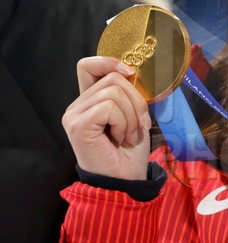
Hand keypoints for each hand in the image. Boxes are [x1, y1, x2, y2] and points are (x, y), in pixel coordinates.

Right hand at [62, 57, 151, 179]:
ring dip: (131, 115)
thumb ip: (127, 93)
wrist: (125, 180)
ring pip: (113, 92)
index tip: (131, 74)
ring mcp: (74, 115)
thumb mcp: (133, 114)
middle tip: (139, 124)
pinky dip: (123, 122)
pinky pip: (109, 107)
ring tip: (129, 135)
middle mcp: (77, 105)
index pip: (88, 65)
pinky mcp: (78, 125)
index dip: (110, 62)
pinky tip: (120, 139)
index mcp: (89, 100)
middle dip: (136, 100)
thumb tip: (133, 71)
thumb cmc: (129, 151)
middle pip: (112, 78)